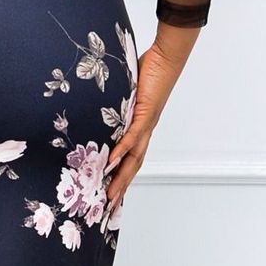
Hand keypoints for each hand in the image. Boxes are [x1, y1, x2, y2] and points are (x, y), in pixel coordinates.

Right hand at [104, 26, 199, 209]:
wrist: (167, 59)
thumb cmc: (149, 72)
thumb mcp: (127, 93)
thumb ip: (116, 103)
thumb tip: (99, 107)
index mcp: (141, 128)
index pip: (132, 158)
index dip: (123, 177)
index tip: (112, 193)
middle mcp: (145, 131)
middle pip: (133, 165)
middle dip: (121, 187)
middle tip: (109, 206)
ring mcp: (146, 124)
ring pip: (134, 157)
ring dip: (122, 177)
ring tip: (110, 193)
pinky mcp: (145, 113)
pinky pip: (133, 136)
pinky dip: (123, 150)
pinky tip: (113, 161)